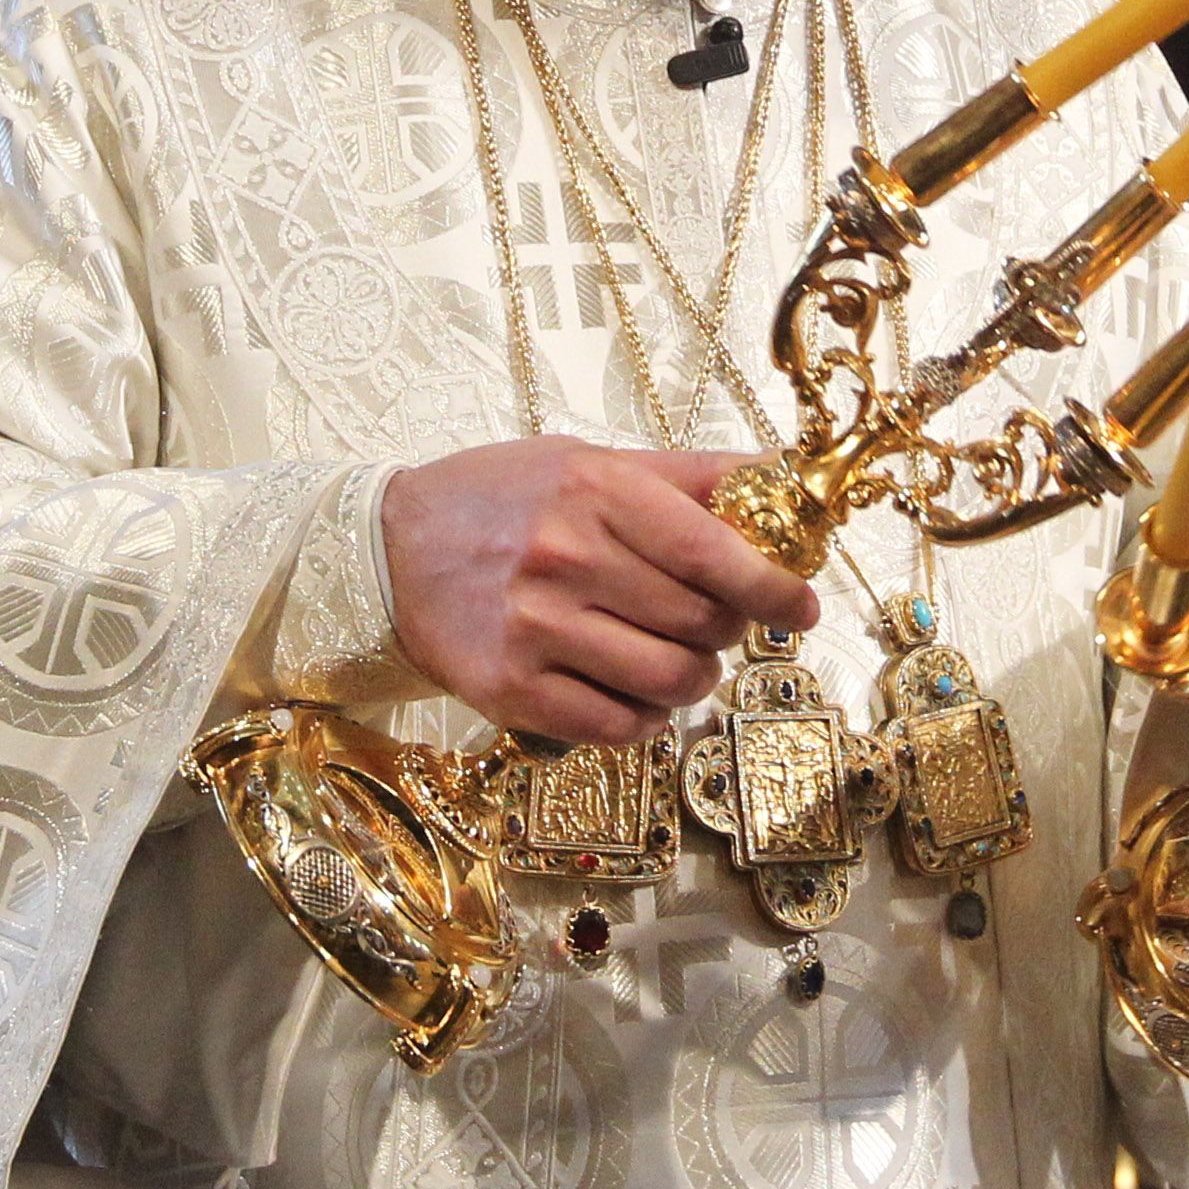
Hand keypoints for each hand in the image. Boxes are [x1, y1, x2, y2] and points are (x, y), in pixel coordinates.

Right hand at [379, 439, 816, 744]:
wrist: (387, 550)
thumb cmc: (500, 497)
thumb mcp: (586, 461)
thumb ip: (683, 475)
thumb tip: (778, 478)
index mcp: (598, 493)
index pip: (715, 553)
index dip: (773, 588)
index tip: (801, 606)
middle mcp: (568, 559)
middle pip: (701, 623)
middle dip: (728, 632)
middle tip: (716, 625)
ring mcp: (537, 630)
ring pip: (668, 681)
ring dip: (692, 680)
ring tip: (676, 662)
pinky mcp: (511, 690)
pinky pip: (616, 727)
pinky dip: (644, 720)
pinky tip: (635, 697)